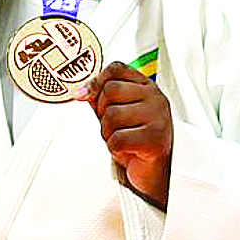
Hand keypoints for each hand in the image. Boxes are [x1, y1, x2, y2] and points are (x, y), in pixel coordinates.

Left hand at [79, 62, 172, 209]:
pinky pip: (117, 139)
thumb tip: (81, 91)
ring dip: (108, 132)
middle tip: (113, 126)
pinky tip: (126, 150)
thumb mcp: (118, 112)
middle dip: (102, 112)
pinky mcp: (155, 140)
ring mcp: (158, 118)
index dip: (97, 81)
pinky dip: (114, 148)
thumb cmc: (135, 139)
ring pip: (112, 115)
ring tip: (122, 138)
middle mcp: (156, 98)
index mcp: (147, 87)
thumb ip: (101, 97)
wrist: (155, 171)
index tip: (87, 95)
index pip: (116, 69)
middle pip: (110, 90)